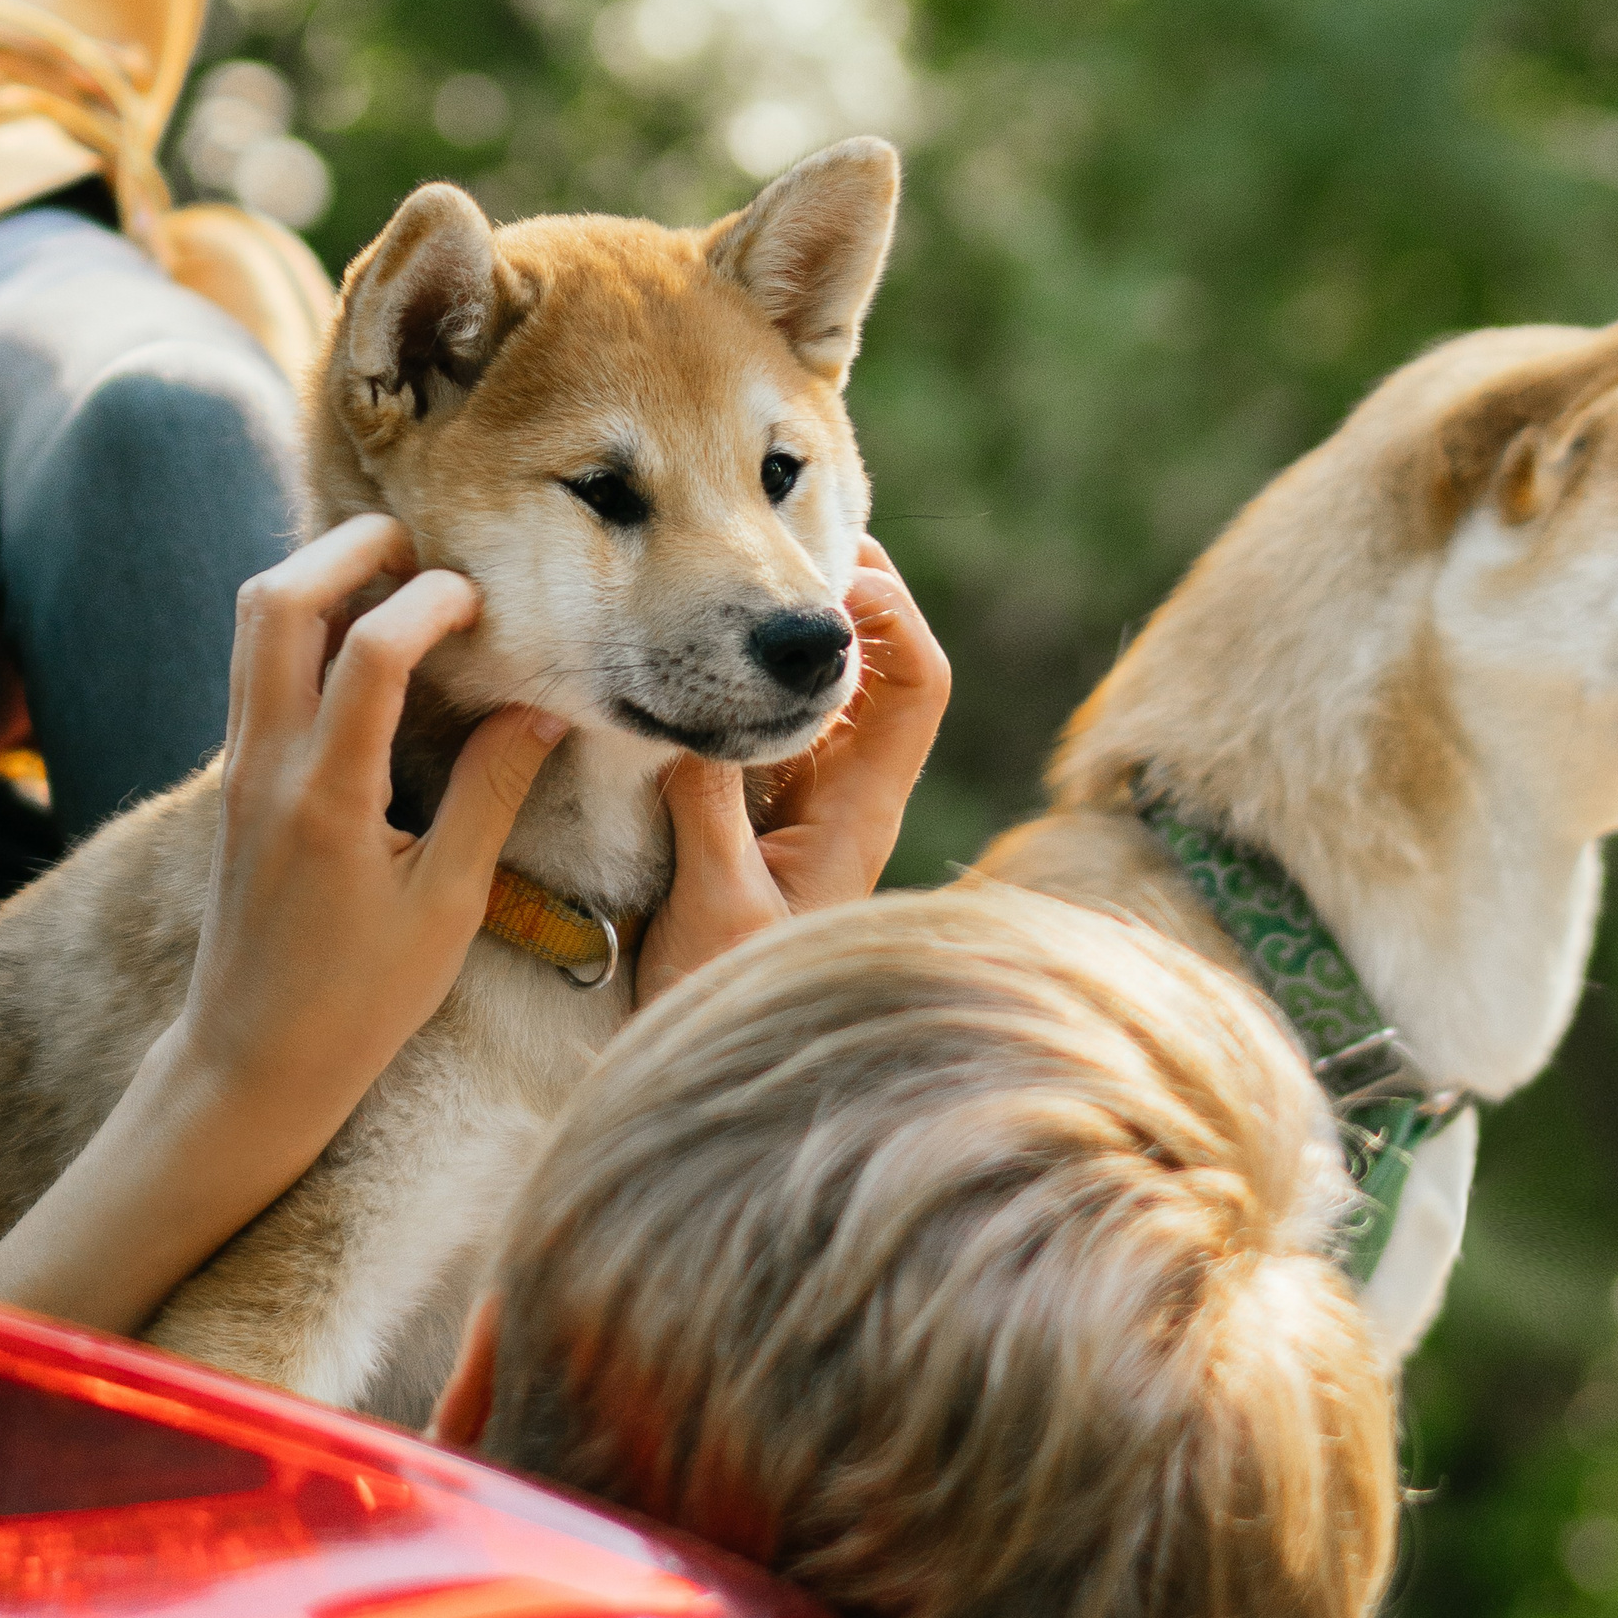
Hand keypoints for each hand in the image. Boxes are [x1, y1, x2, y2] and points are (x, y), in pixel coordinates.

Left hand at [181, 512, 568, 1117]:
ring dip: (320, 575)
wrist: (250, 1062)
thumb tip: (545, 707)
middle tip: (428, 551)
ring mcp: (239, 765)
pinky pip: (255, 662)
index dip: (433, 602)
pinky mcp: (235, 776)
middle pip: (277, 599)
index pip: (367, 651)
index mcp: (326, 798)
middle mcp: (266, 764)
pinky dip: (305, 622)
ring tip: (400, 579)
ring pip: (252, 621)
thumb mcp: (448, 906)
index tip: (488, 604)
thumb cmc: (358, 1001)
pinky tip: (368, 641)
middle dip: (352, 549)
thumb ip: (491, 794)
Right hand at [635, 536, 949, 1003]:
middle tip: (777, 544)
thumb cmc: (727, 997)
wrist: (717, 1074)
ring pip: (823, 693)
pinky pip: (769, 727)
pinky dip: (748, 684)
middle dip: (844, 599)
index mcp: (863, 811)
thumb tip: (703, 710)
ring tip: (737, 581)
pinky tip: (696, 658)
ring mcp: (806, 802)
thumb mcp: (717, 900)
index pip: (921, 685)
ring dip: (794, 637)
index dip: (894, 617)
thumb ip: (711, 804)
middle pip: (881, 668)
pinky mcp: (759, 814)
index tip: (827, 582)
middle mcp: (848, 796)